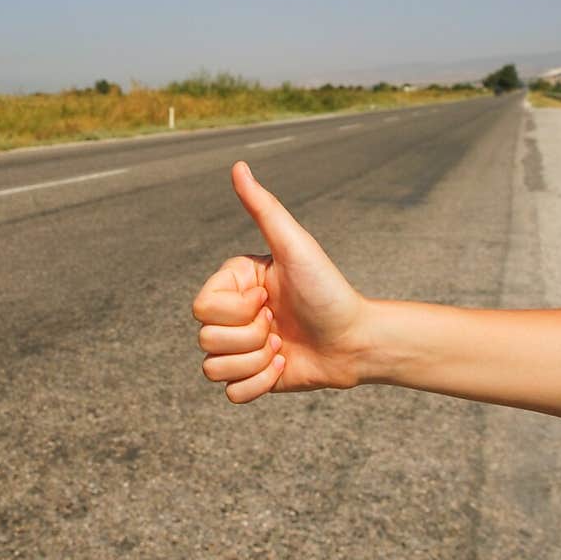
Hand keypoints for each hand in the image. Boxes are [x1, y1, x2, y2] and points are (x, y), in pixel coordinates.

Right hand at [192, 161, 370, 402]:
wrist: (358, 340)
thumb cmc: (329, 289)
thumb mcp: (295, 247)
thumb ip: (264, 208)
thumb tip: (239, 165)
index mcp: (233, 284)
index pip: (202, 307)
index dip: (237, 310)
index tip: (268, 297)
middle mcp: (233, 315)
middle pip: (205, 339)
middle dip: (250, 337)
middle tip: (280, 324)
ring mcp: (240, 348)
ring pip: (213, 369)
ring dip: (255, 362)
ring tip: (283, 346)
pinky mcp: (252, 378)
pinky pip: (231, 394)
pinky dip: (259, 385)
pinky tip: (283, 366)